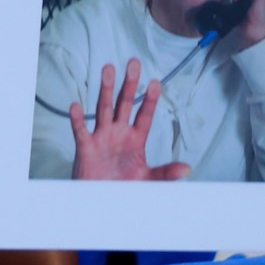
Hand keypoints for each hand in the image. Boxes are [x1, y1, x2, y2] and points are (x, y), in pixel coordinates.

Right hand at [69, 61, 191, 181]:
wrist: (102, 201)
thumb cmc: (125, 186)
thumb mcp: (148, 180)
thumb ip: (166, 173)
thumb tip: (188, 169)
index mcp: (135, 139)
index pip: (144, 116)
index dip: (149, 100)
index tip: (156, 82)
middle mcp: (118, 133)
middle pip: (124, 104)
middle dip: (129, 84)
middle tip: (134, 63)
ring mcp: (101, 137)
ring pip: (103, 109)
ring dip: (105, 90)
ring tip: (108, 69)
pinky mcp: (86, 147)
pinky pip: (80, 130)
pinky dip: (77, 119)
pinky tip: (76, 106)